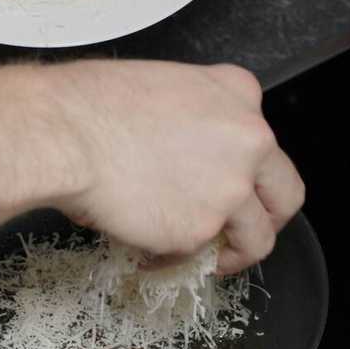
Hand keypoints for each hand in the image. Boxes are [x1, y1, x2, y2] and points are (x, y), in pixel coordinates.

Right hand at [44, 61, 304, 274]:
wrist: (64, 133)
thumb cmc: (90, 105)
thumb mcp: (162, 88)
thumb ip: (193, 121)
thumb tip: (182, 159)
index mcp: (238, 93)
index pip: (264, 141)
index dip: (247, 172)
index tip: (231, 187)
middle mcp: (249, 138)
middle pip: (285, 192)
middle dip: (268, 220)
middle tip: (242, 235)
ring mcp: (230, 187)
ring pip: (257, 237)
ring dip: (233, 253)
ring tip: (205, 260)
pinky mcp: (202, 228)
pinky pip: (197, 256)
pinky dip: (175, 260)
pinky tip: (147, 253)